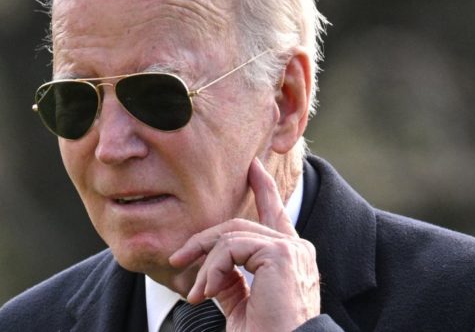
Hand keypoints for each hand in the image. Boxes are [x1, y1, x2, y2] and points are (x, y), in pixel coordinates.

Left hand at [169, 158, 319, 330]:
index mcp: (291, 259)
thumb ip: (231, 281)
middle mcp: (297, 249)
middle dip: (204, 240)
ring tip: (196, 294)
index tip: (252, 168)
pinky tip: (208, 292)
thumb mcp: (242, 306)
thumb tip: (211, 266)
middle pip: (240, 225)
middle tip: (178, 259)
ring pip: (232, 236)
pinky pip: (232, 247)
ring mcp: (291, 249)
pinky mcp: (280, 254)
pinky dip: (213, 269)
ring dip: (205, 264)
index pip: (275, 215)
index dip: (263, 189)